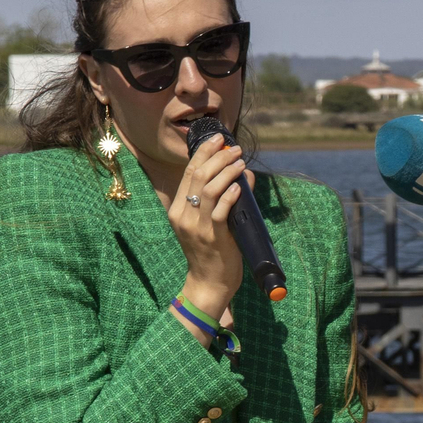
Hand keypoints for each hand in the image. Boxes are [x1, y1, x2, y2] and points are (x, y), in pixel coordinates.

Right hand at [169, 134, 252, 322]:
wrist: (208, 283)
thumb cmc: (212, 252)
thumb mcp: (210, 223)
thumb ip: (222, 199)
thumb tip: (244, 175)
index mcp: (179, 209)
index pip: (189, 173)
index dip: (204, 153)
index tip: (219, 139)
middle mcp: (183, 215)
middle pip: (198, 175)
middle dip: (218, 157)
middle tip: (234, 149)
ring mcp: (196, 226)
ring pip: (208, 189)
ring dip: (227, 172)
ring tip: (241, 163)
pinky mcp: (212, 236)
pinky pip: (220, 210)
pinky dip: (230, 195)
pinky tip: (240, 186)